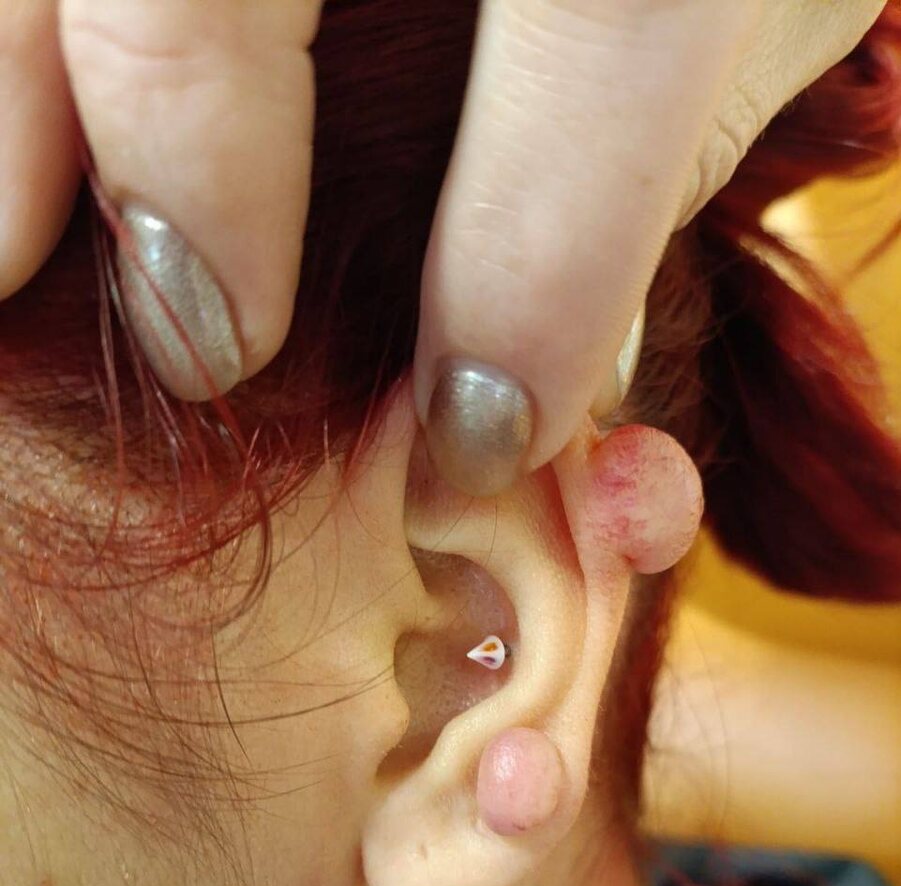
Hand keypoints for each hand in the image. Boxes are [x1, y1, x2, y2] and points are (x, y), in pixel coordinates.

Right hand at [0, 1, 885, 470]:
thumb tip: (490, 412)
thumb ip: (639, 193)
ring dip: (13, 99)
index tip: (475, 440)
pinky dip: (5, 44)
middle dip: (185, 160)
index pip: (606, 40)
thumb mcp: (753, 29)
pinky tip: (15, 163)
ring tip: (10, 267)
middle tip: (205, 351)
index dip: (527, 290)